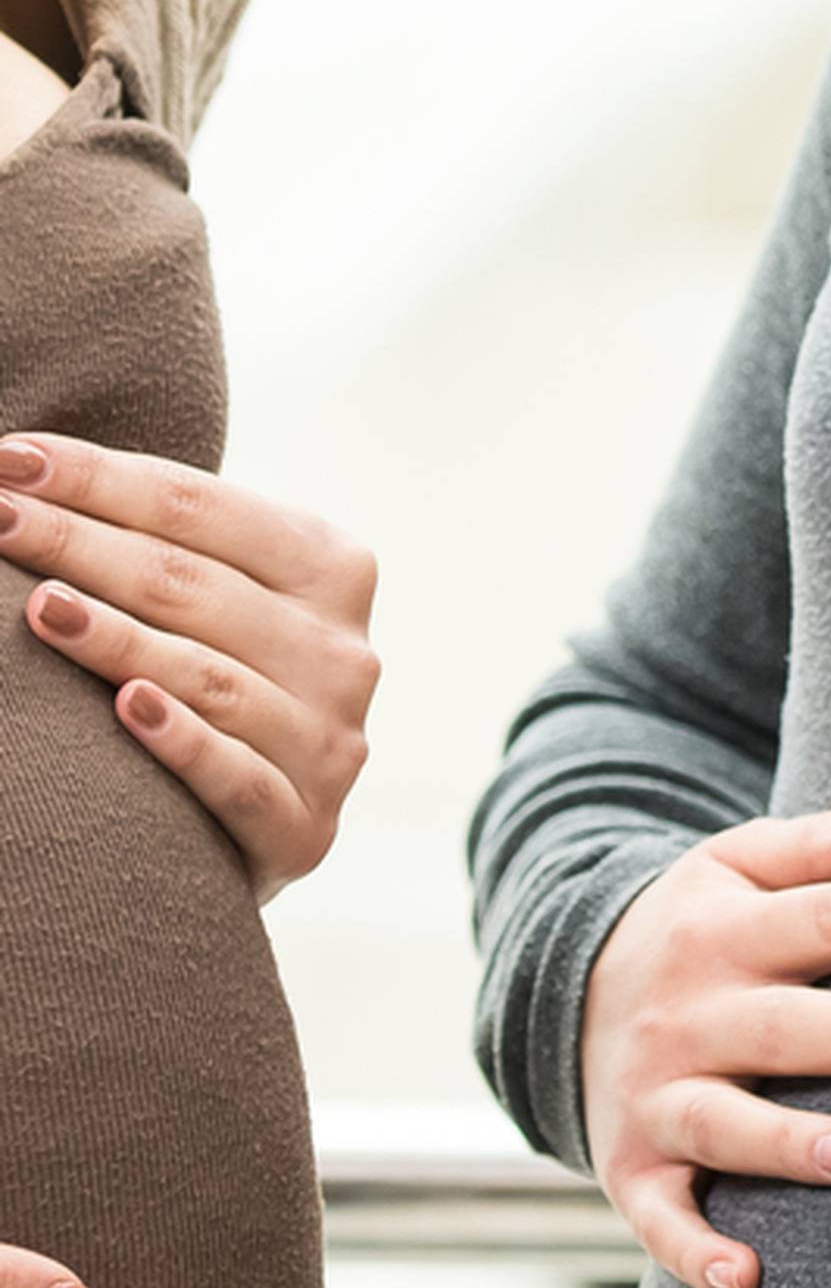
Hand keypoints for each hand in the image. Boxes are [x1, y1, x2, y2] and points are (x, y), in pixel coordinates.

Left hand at [0, 431, 379, 898]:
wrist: (263, 820)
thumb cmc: (218, 676)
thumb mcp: (222, 595)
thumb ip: (169, 540)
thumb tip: (29, 468)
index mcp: (331, 568)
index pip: (198, 505)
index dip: (97, 478)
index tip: (10, 460)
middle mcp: (341, 652)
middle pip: (191, 583)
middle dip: (78, 542)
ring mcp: (328, 741)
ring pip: (208, 676)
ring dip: (116, 638)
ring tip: (38, 606)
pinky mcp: (304, 827)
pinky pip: (237, 777)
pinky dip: (181, 740)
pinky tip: (126, 708)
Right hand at [583, 797, 830, 1287]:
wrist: (555, 998)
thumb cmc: (691, 933)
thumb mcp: (731, 868)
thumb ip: (812, 847)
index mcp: (725, 932)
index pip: (830, 918)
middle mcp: (689, 1014)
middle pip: (785, 1024)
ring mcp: (657, 1096)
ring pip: (724, 1122)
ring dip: (793, 1144)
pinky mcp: (631, 1169)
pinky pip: (658, 1218)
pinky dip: (694, 1251)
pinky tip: (748, 1276)